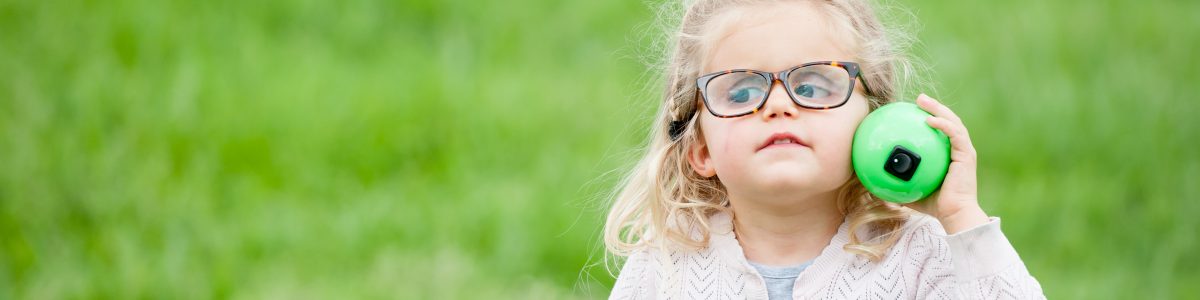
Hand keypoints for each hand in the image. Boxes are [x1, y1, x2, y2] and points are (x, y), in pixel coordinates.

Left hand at [902, 94, 989, 233]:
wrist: (955, 215)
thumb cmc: (935, 206)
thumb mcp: (911, 192)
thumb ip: (896, 186)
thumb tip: (872, 186)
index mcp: (949, 155)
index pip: (941, 131)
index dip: (930, 117)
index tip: (913, 111)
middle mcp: (959, 149)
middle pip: (948, 120)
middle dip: (934, 106)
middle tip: (918, 98)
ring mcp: (964, 151)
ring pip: (953, 122)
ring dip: (938, 108)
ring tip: (923, 101)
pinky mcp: (967, 155)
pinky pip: (955, 134)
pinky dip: (943, 124)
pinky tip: (929, 120)